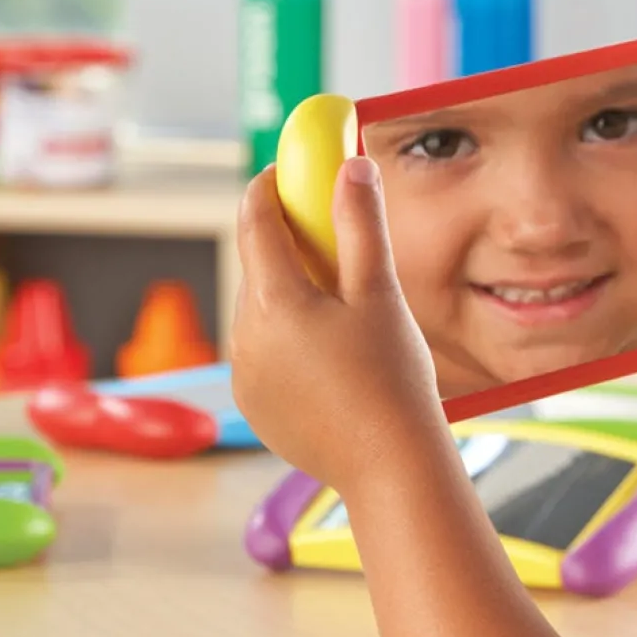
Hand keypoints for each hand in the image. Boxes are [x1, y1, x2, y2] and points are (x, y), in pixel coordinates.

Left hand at [231, 157, 442, 497]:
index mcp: (274, 301)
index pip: (257, 220)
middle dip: (289, 243)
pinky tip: (335, 354)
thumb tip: (352, 168)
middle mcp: (246, 336)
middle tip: (333, 235)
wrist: (388, 467)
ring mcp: (245, 374)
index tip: (291, 169)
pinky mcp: (255, 405)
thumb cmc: (391, 382)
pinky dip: (290, 338)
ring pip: (263, 311)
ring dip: (291, 294)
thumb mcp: (381, 295)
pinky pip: (265, 353)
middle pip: (260, 267)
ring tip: (345, 306)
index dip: (272, 186)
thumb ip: (362, 227)